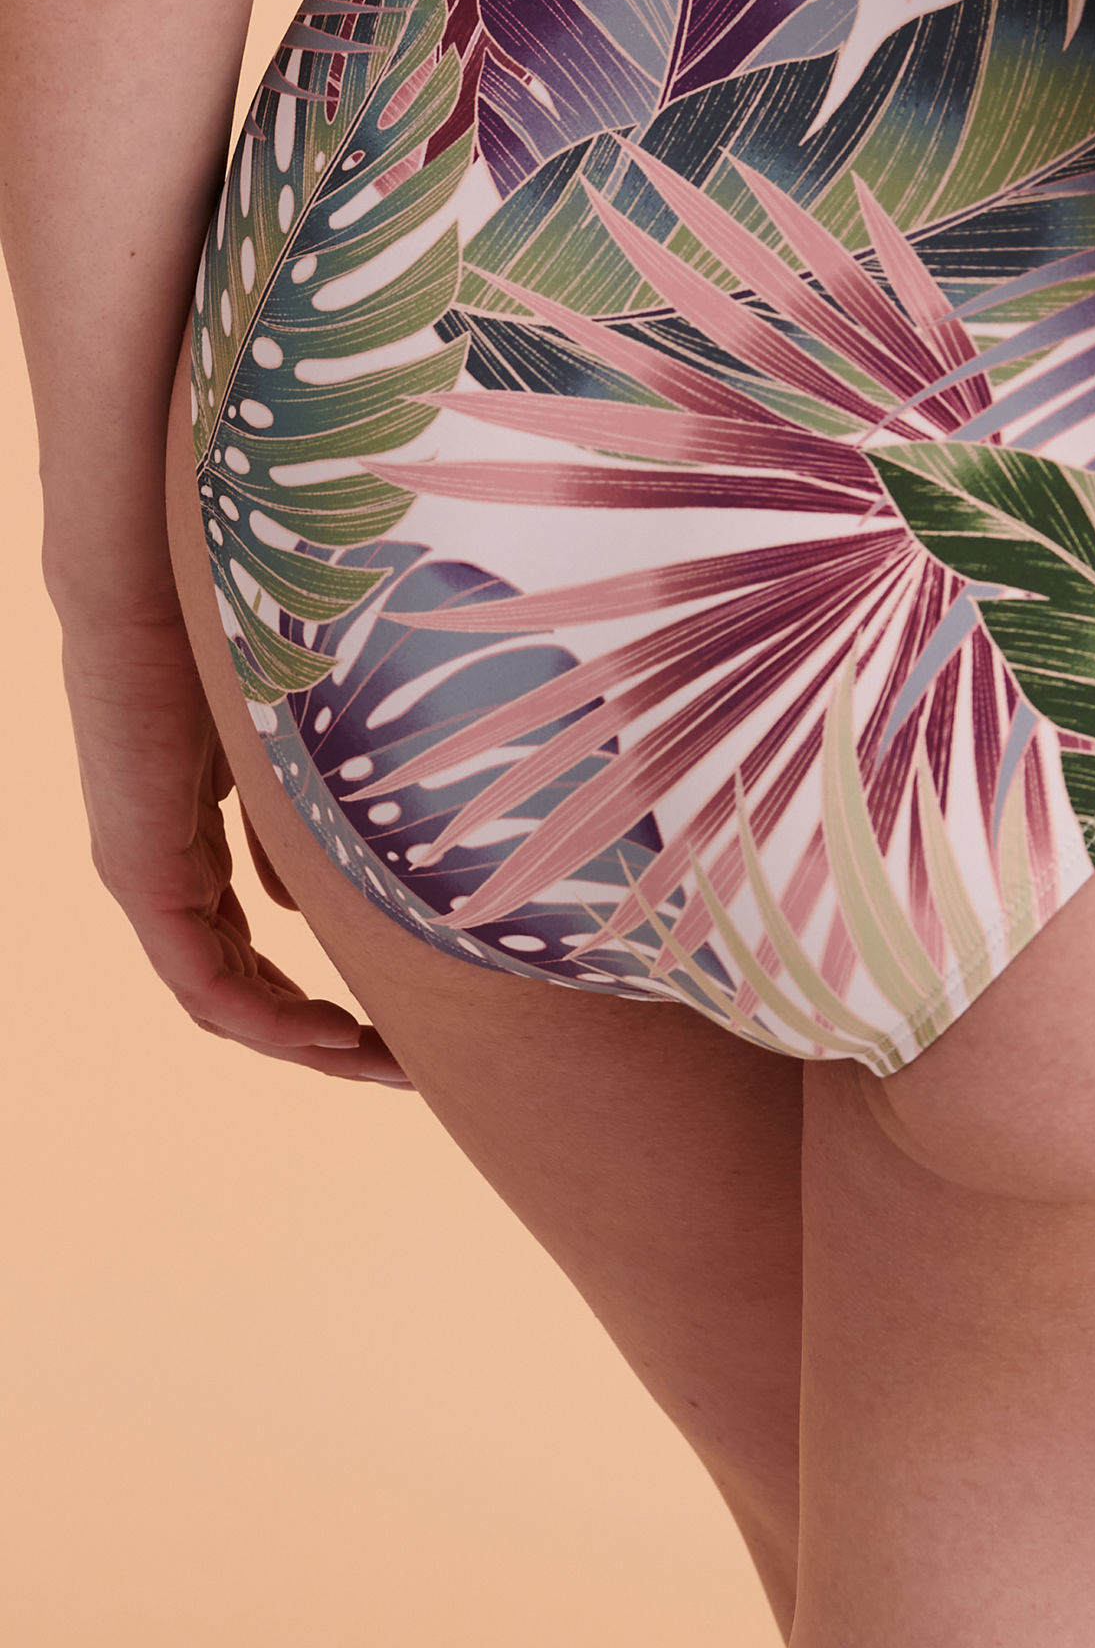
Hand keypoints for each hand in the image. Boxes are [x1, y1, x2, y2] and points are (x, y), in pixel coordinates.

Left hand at [59, 610, 410, 1087]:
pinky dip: (270, 1019)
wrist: (146, 580)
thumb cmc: (228, 634)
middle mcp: (161, 873)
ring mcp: (145, 878)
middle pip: (239, 990)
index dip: (314, 1000)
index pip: (244, 951)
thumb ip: (292, 829)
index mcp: (188, 842)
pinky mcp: (140, 870)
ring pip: (223, 999)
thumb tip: (304, 897)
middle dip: (321, 1039)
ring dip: (303, 1044)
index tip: (392, 1024)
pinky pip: (205, 978)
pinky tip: (333, 1034)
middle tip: (401, 1067)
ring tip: (381, 1064)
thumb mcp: (285, 752)